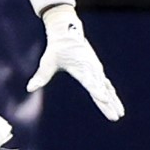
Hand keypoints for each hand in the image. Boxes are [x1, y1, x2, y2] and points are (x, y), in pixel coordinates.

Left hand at [27, 5, 123, 120]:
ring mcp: (96, 69)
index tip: (103, 99)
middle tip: (115, 117)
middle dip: (108, 103)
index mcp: (80, 67)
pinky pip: (106, 85)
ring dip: (114, 101)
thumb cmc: (56, 48)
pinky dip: (112, 94)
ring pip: (106, 88)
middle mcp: (91, 69)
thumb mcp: (48, 61)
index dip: (96, 91)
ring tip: (120, 114)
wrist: (67, 32)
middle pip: (100, 89)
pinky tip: (117, 105)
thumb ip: (41, 76)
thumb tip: (29, 88)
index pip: (89, 81)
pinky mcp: (97, 70)